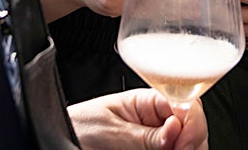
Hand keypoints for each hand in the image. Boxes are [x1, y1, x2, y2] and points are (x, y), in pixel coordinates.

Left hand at [70, 89, 207, 149]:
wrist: (56, 140)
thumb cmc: (76, 129)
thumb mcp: (111, 132)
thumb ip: (145, 135)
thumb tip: (178, 128)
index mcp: (148, 102)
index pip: (186, 105)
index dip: (192, 125)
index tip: (185, 145)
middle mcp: (157, 121)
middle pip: (192, 130)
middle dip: (191, 144)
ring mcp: (156, 140)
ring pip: (186, 146)